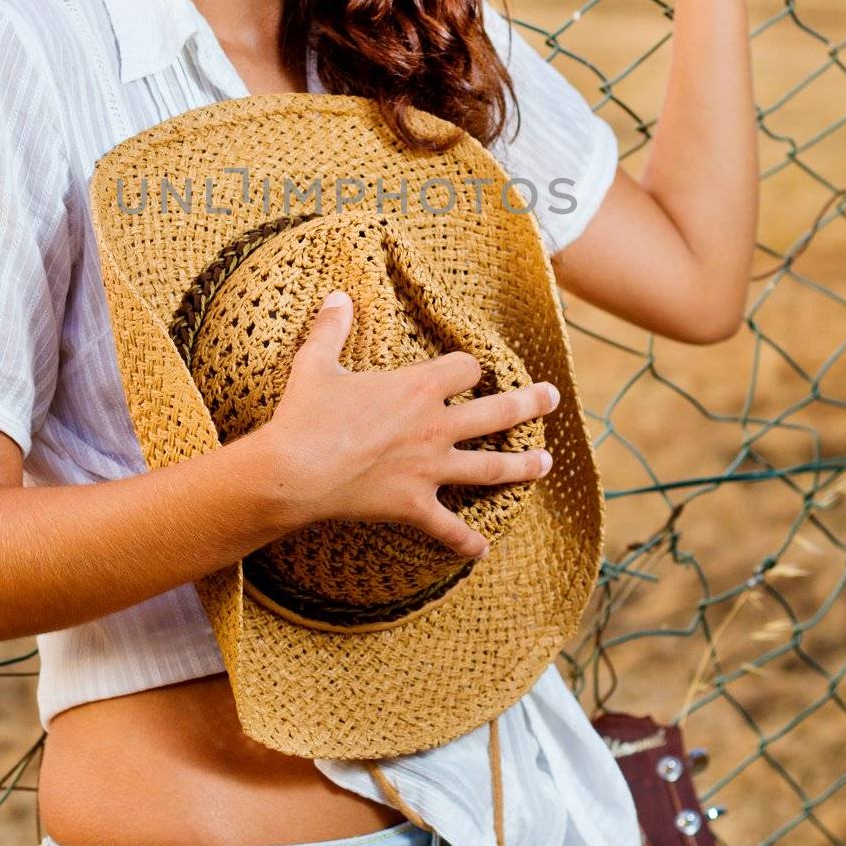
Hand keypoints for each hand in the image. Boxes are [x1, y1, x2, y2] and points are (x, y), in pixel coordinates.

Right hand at [260, 290, 559, 559]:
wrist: (292, 471)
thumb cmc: (305, 415)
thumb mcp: (316, 363)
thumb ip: (332, 328)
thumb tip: (338, 295)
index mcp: (417, 387)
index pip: (466, 368)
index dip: (470, 367)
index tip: (469, 370)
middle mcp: (434, 426)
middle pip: (498, 412)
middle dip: (529, 404)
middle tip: (552, 398)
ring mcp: (429, 469)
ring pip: (490, 468)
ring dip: (522, 466)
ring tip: (546, 462)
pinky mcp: (414, 505)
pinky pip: (449, 528)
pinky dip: (467, 541)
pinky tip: (482, 550)